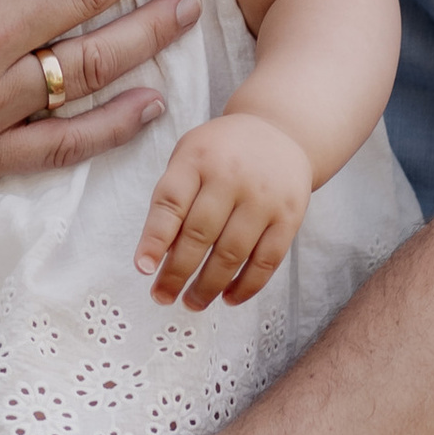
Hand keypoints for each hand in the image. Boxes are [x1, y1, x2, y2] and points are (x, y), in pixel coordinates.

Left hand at [135, 111, 312, 307]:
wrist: (281, 131)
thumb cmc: (223, 152)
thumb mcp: (191, 156)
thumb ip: (175, 198)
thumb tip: (162, 256)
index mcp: (198, 157)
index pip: (171, 202)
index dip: (155, 238)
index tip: (143, 269)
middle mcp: (231, 176)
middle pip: (199, 234)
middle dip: (177, 273)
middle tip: (162, 296)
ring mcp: (263, 197)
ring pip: (232, 253)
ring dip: (208, 286)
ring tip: (191, 303)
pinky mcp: (289, 216)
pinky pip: (266, 260)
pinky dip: (247, 285)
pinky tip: (228, 298)